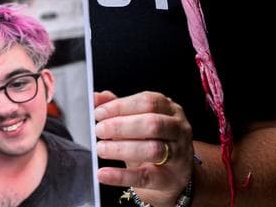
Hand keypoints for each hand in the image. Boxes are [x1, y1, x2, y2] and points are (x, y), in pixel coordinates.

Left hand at [93, 90, 194, 205]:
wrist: (171, 176)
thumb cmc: (152, 142)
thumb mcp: (137, 122)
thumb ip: (118, 108)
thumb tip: (96, 97)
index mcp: (170, 110)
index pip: (148, 102)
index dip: (121, 106)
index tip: (99, 112)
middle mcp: (178, 130)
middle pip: (153, 124)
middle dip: (121, 126)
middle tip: (99, 130)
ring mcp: (178, 155)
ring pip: (153, 149)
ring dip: (122, 148)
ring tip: (101, 149)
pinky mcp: (169, 179)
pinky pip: (144, 177)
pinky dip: (121, 175)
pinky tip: (103, 173)